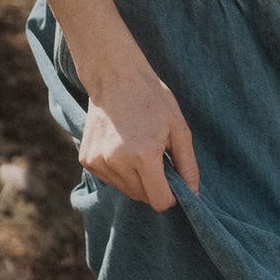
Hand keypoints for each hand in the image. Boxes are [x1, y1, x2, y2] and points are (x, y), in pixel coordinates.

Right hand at [79, 54, 199, 211]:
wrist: (115, 77)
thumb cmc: (152, 99)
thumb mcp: (179, 129)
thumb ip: (188, 165)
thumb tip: (193, 194)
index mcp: (143, 156)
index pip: (159, 202)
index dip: (171, 195)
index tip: (173, 179)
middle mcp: (117, 163)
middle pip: (143, 197)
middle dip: (154, 185)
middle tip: (157, 157)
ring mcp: (98, 162)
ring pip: (126, 190)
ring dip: (137, 179)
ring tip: (138, 148)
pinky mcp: (87, 160)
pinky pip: (111, 179)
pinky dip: (121, 171)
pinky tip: (122, 146)